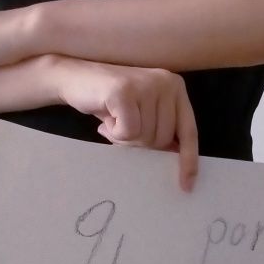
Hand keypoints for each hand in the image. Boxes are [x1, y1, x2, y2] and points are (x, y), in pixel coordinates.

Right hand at [52, 57, 198, 191]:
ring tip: (114, 119)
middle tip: (122, 127)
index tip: (187, 186)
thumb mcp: (143, 113)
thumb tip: (175, 156)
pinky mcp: (125, 92)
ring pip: (145, 137)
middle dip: (140, 143)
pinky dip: (114, 133)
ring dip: (124, 137)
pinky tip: (107, 118)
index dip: (188, 160)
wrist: (74, 78)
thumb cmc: (111, 101)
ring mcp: (146, 85)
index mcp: (176, 88)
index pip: (189, 131)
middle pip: (163, 139)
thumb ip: (161, 129)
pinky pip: (128, 132)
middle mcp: (166, 83)